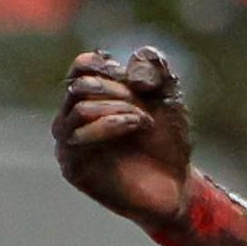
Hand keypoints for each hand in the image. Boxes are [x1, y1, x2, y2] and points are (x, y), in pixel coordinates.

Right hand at [54, 45, 198, 226]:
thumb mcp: (168, 99)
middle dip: (116, 90)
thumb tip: (133, 59)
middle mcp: (74, 118)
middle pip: (79, 86)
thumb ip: (156, 72)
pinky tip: (134, 126)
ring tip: (144, 120)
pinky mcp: (72, 167)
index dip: (107, 65)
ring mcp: (70, 144)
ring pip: (79, 109)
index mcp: (92, 99)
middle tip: (143, 105)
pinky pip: (77, 137)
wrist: (177, 186)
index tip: (136, 80)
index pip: (81, 67)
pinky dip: (109, 125)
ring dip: (117, 108)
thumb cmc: (168, 144)